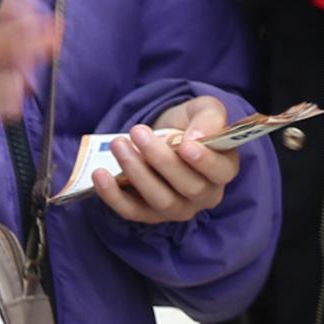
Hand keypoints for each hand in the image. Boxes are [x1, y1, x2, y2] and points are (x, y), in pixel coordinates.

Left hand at [91, 93, 240, 224]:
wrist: (166, 134)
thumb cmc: (190, 123)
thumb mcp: (205, 109)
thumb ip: (210, 118)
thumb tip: (197, 139)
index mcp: (223, 169)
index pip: (219, 171)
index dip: (204, 161)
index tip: (185, 145)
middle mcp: (204, 195)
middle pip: (187, 187)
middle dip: (160, 160)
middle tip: (137, 132)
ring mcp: (176, 209)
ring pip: (160, 200)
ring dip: (137, 173)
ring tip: (119, 145)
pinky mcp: (148, 214)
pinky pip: (131, 211)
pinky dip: (114, 196)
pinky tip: (100, 175)